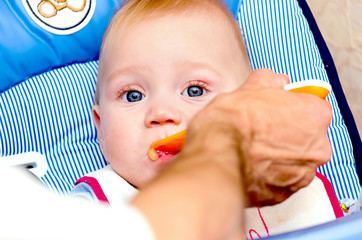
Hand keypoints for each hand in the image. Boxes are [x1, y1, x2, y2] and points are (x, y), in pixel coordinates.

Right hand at [188, 69, 332, 206]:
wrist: (216, 159)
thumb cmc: (232, 124)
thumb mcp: (248, 88)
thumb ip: (270, 81)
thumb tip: (276, 81)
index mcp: (314, 115)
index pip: (312, 106)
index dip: (291, 107)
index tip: (278, 110)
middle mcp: (317, 147)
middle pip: (306, 136)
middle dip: (287, 133)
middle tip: (261, 130)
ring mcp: (302, 173)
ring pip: (293, 160)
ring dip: (279, 155)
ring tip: (252, 150)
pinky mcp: (284, 194)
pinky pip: (280, 180)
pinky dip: (269, 174)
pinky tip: (251, 165)